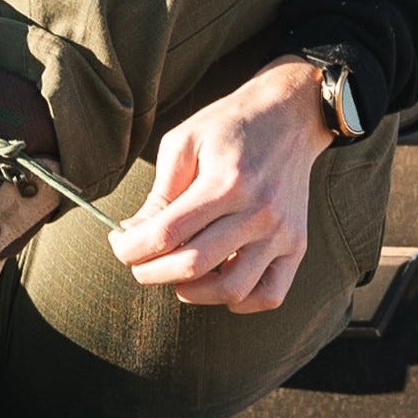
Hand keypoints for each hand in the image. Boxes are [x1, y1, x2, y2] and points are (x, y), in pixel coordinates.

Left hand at [108, 58, 336, 311]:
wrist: (290, 116)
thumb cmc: (231, 127)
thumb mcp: (183, 144)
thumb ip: (159, 194)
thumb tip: (134, 236)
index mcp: (225, 182)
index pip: (166, 234)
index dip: (131, 249)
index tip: (121, 245)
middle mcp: (258, 212)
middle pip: (193, 266)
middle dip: (152, 273)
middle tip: (141, 263)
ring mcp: (281, 232)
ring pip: (231, 290)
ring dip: (193, 293)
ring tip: (178, 276)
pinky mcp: (296, 245)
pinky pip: (269, 295)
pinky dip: (240, 301)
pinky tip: (219, 282)